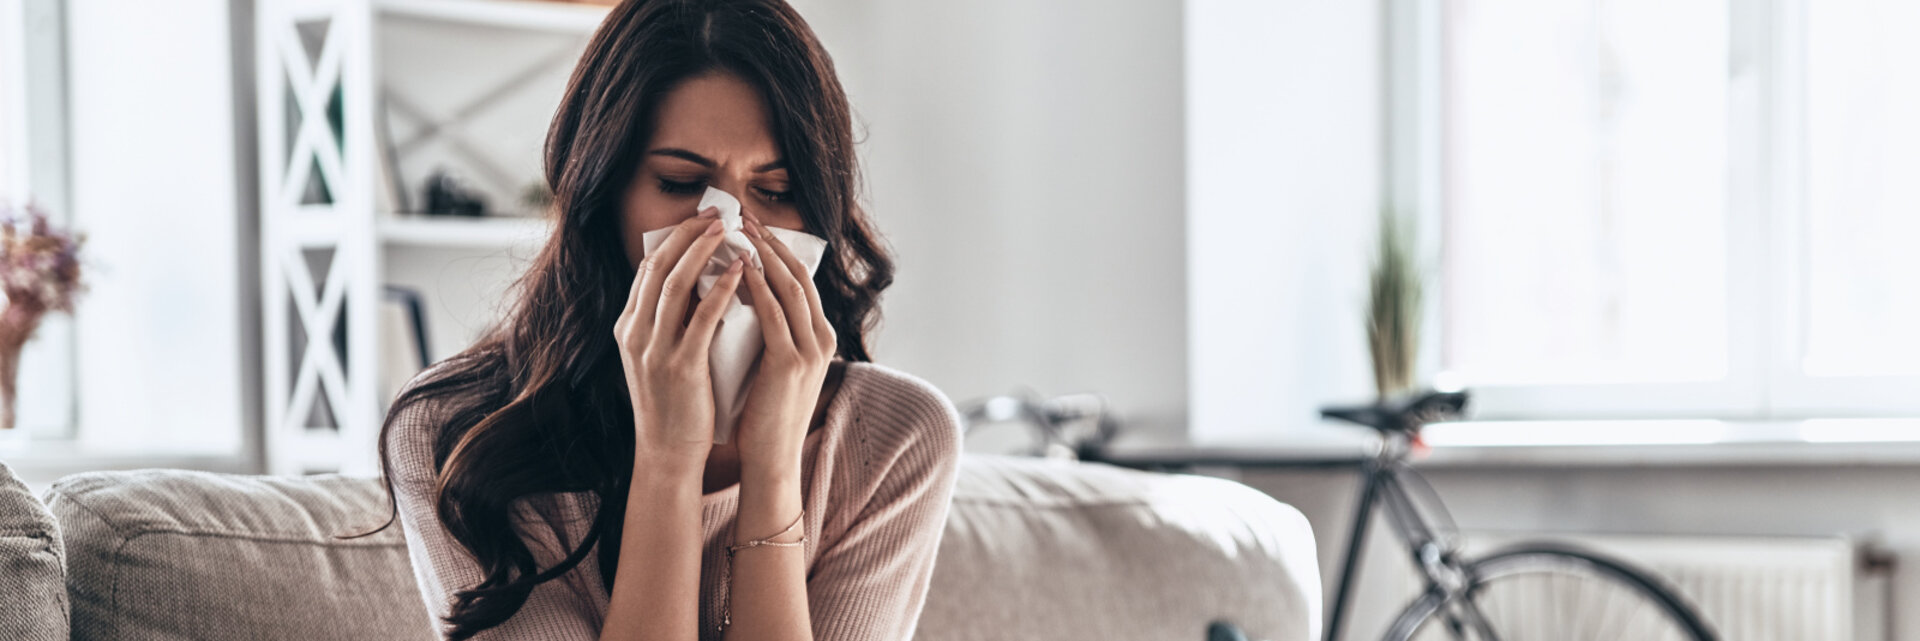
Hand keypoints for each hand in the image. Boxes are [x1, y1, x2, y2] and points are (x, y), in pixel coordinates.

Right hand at [614, 208, 746, 461]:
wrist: (667, 453)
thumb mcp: (659, 356)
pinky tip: (741, 271)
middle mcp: (634, 334)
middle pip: (658, 266)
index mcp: (627, 328)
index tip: (700, 219)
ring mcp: (654, 349)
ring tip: (730, 230)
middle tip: (717, 213)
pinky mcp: (679, 366)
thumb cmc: (672, 404)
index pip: (647, 269)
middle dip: (688, 234)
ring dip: (704, 250)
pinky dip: (721, 288)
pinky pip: (701, 317)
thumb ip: (670, 322)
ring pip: (676, 284)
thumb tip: (699, 282)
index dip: (674, 239)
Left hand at [732, 211, 836, 475]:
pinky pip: (773, 314)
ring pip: (789, 288)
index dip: (779, 250)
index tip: (753, 227)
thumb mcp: (774, 365)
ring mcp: (811, 351)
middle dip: (772, 243)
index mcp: (820, 338)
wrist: (771, 458)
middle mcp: (822, 339)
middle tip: (745, 216)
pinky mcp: (790, 363)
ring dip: (764, 255)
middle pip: (800, 276)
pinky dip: (757, 287)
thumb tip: (743, 296)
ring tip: (740, 231)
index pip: (802, 281)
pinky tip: (738, 268)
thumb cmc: (764, 414)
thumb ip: (771, 333)